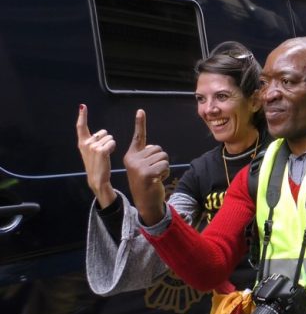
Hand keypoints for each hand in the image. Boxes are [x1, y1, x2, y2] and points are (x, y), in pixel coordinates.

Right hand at [76, 104, 116, 208]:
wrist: (97, 179)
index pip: (80, 127)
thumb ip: (92, 141)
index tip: (82, 106)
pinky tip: (108, 155)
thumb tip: (101, 133)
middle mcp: (86, 143)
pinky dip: (113, 147)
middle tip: (101, 153)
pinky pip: (112, 142)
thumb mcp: (90, 152)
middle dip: (105, 140)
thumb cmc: (96, 165)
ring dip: (110, 145)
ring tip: (104, 156)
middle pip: (103, 132)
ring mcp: (93, 147)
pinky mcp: (101, 151)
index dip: (82, 116)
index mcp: (82, 143)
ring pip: (109, 138)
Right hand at [123, 109, 168, 225]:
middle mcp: (132, 159)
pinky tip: (157, 180)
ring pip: (163, 156)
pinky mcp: (146, 173)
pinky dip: (166, 172)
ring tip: (155, 176)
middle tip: (154, 172)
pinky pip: (165, 165)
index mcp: (131, 156)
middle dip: (161, 160)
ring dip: (164, 167)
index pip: (138, 137)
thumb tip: (155, 149)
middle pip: (158, 148)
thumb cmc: (148, 183)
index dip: (140, 123)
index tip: (140, 110)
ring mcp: (138, 166)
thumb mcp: (144, 168)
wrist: (146, 203)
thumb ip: (148, 156)